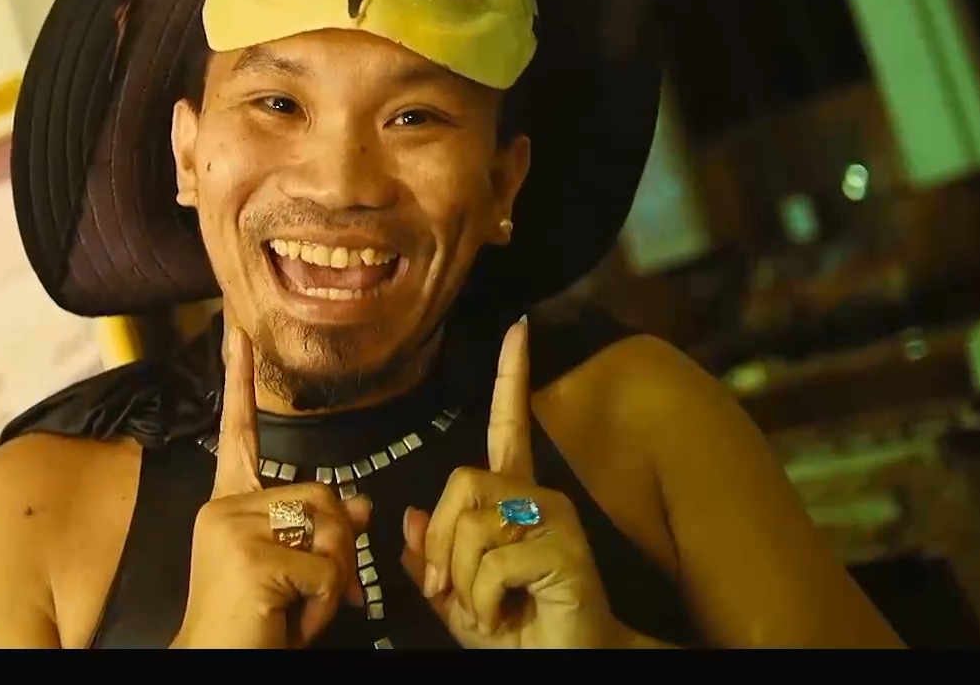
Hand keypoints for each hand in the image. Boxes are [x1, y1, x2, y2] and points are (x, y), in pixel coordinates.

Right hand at [173, 327, 372, 648]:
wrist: (214, 663)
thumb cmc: (250, 625)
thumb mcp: (292, 572)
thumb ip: (317, 531)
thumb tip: (360, 505)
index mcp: (227, 506)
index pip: (237, 432)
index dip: (238, 379)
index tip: (238, 329)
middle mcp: (224, 507)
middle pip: (322, 497)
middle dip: (337, 554)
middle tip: (312, 596)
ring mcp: (233, 528)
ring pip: (329, 530)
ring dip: (333, 583)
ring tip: (298, 609)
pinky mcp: (250, 555)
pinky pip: (326, 569)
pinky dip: (326, 606)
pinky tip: (294, 621)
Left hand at [401, 318, 622, 647]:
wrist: (563, 663)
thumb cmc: (516, 629)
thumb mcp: (457, 596)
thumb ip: (432, 557)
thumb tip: (414, 519)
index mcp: (514, 497)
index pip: (508, 425)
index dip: (511, 375)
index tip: (518, 327)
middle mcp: (540, 496)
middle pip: (461, 483)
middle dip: (442, 546)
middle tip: (455, 591)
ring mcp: (556, 519)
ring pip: (473, 526)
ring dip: (462, 581)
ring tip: (490, 606)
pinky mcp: (565, 549)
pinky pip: (492, 562)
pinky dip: (483, 599)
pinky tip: (508, 613)